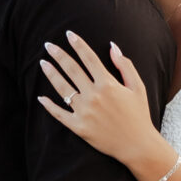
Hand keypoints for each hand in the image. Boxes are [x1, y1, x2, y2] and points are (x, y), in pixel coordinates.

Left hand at [39, 32, 165, 174]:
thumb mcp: (138, 87)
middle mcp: (94, 96)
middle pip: (72, 70)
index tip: (68, 34)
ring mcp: (84, 112)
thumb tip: (112, 46)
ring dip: (51, 74)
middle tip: (48, 45)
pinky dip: (49, 106)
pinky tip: (40, 97)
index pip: (89, 58)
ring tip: (42, 63)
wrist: (137, 145)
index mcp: (108, 84)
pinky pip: (59, 114)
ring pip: (62, 88)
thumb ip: (125, 65)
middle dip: (59, 55)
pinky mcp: (78, 127)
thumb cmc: (139, 115)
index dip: (78, 44)